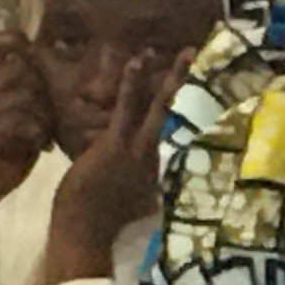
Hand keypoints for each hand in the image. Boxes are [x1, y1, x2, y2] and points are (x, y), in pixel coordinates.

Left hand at [42, 48, 186, 284]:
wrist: (86, 231)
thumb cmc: (102, 224)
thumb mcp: (129, 209)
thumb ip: (141, 196)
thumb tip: (151, 198)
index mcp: (155, 171)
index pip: (166, 134)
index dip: (175, 112)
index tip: (183, 96)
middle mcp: (154, 157)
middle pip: (172, 115)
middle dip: (185, 88)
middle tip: (197, 59)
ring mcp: (139, 148)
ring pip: (159, 107)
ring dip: (170, 78)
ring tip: (183, 53)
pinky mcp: (119, 142)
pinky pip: (129, 106)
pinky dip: (133, 82)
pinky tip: (138, 60)